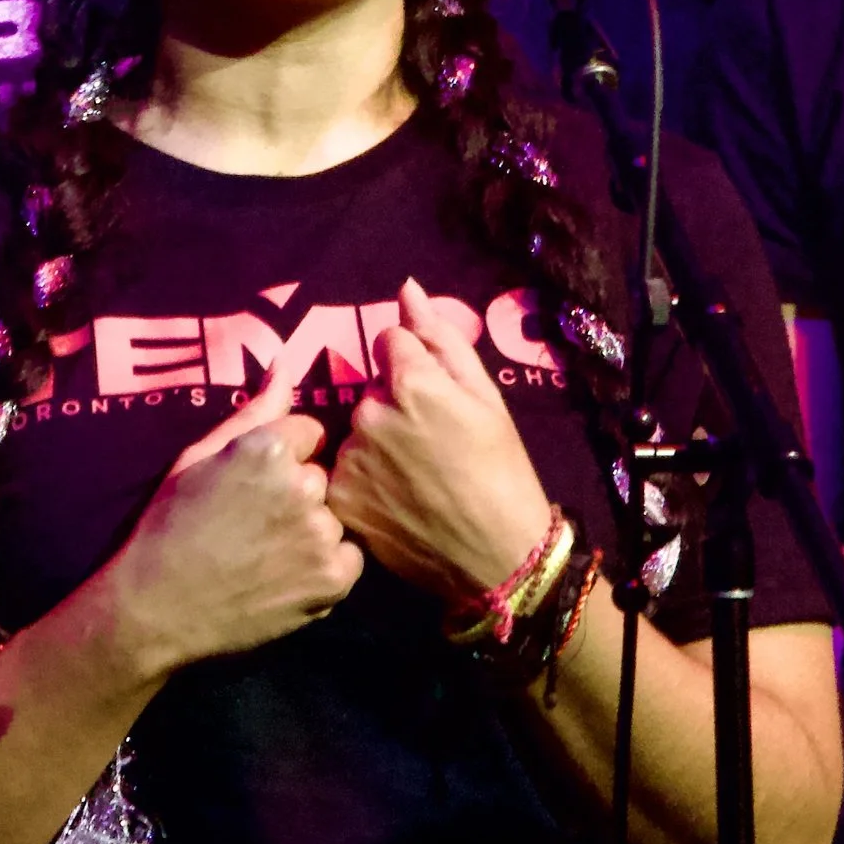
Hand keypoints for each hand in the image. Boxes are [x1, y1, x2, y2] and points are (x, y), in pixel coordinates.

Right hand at [107, 358, 362, 674]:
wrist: (155, 609)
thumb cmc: (169, 527)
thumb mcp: (199, 457)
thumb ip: (254, 411)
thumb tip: (286, 364)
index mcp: (269, 446)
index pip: (310, 433)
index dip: (283, 458)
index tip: (254, 486)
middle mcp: (303, 485)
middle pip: (322, 476)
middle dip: (299, 493)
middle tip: (256, 524)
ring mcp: (320, 534)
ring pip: (335, 517)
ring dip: (311, 531)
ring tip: (266, 554)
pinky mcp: (332, 579)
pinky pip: (349, 559)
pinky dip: (325, 568)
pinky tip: (285, 576)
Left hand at [328, 278, 553, 604]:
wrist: (497, 554)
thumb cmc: (501, 468)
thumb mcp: (484, 395)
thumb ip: (440, 337)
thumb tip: (406, 289)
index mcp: (410, 381)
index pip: (390, 342)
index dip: (416, 368)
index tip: (437, 402)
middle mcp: (370, 413)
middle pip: (371, 387)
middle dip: (394, 405)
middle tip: (432, 446)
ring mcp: (351, 458)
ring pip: (357, 428)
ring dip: (377, 442)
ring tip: (416, 477)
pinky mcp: (341, 497)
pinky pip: (344, 469)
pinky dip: (365, 478)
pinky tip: (397, 498)